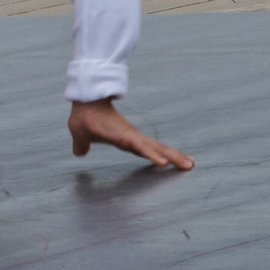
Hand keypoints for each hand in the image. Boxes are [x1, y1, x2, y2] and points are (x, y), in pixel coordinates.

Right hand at [68, 98, 193, 170]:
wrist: (82, 104)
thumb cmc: (85, 117)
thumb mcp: (82, 138)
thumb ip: (83, 145)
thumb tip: (79, 152)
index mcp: (125, 140)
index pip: (146, 151)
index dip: (159, 156)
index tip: (172, 162)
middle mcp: (132, 138)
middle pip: (157, 150)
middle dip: (174, 157)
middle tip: (190, 164)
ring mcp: (131, 137)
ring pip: (155, 149)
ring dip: (171, 157)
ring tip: (186, 165)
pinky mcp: (126, 136)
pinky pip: (142, 148)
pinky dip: (153, 155)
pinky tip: (163, 163)